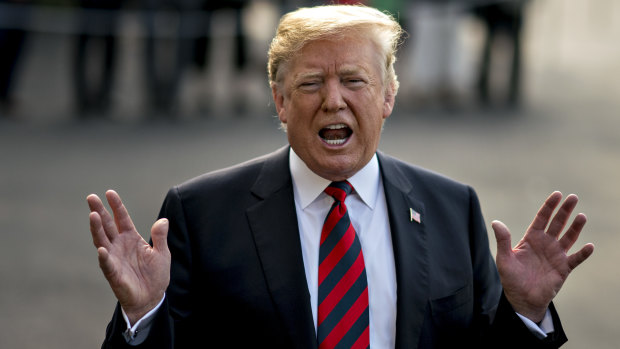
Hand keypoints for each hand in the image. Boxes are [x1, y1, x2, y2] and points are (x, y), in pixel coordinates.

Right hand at [87, 190, 170, 323]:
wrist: (151, 298)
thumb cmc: (155, 275)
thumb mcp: (162, 254)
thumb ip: (160, 237)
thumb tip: (163, 220)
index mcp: (131, 238)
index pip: (121, 218)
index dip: (116, 205)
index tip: (109, 192)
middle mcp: (119, 245)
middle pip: (107, 225)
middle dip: (99, 211)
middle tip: (91, 197)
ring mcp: (114, 258)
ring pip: (102, 240)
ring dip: (97, 229)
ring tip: (93, 215)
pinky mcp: (113, 273)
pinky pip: (107, 264)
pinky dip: (104, 257)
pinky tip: (101, 249)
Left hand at [492, 191, 593, 322]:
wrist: (522, 299)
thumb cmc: (511, 279)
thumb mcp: (504, 259)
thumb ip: (503, 240)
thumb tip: (496, 222)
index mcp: (531, 238)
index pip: (542, 218)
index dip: (549, 206)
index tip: (557, 194)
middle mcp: (546, 244)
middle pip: (557, 223)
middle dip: (565, 211)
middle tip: (573, 197)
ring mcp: (556, 255)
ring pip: (569, 237)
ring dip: (576, 227)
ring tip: (582, 216)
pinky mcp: (563, 268)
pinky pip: (576, 258)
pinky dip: (583, 253)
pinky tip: (589, 246)